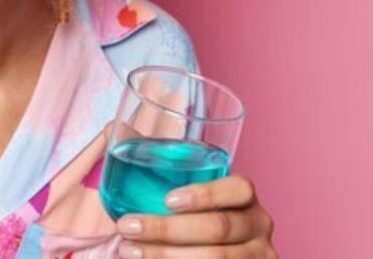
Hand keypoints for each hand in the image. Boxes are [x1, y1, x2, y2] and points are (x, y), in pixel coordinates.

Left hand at [116, 174, 276, 257]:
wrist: (210, 250)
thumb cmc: (194, 214)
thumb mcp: (185, 189)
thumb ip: (156, 162)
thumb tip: (114, 128)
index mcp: (245, 196)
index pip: (238, 188)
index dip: (205, 194)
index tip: (166, 200)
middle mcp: (258, 224)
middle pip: (218, 228)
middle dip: (167, 229)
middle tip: (127, 226)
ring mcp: (257, 255)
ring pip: (214, 258)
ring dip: (164, 256)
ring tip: (128, 250)